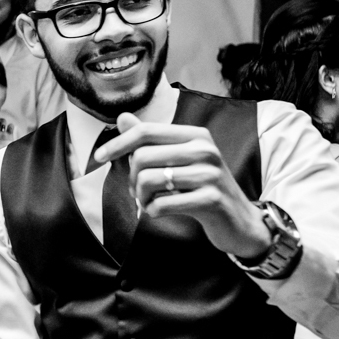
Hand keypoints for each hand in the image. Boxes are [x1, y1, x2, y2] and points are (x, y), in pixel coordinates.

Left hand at [92, 113, 272, 258]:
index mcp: (196, 135)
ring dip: (141, 197)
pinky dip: (152, 211)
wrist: (240, 221)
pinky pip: (161, 204)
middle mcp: (205, 150)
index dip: (117, 144)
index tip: (98, 157)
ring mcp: (210, 174)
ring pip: (147, 181)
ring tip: (151, 202)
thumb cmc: (203, 189)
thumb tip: (122, 117)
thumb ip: (151, 140)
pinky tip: (161, 211)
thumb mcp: (179, 160)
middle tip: (140, 192)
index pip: (146, 132)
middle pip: (142, 158)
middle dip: (132, 179)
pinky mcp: (210, 199)